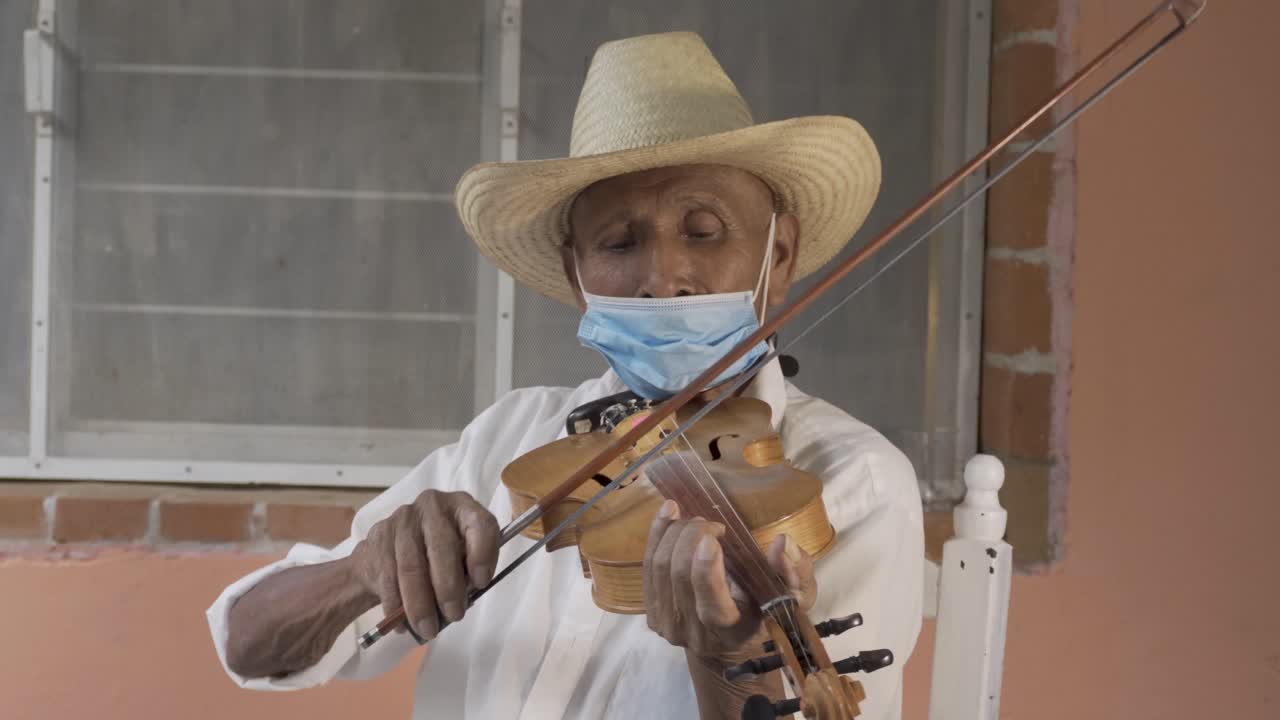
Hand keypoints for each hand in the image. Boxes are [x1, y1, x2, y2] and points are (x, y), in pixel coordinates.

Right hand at [349, 489, 498, 640]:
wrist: (386, 553)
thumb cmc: (435, 557)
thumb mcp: (460, 556)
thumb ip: (468, 568)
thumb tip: (468, 594)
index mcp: (463, 507)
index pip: (479, 523)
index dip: (482, 554)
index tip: (481, 583)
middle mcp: (433, 506)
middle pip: (442, 548)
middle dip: (449, 588)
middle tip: (455, 616)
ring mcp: (404, 519)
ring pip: (412, 567)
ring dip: (421, 605)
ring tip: (429, 629)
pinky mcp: (380, 537)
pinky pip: (389, 577)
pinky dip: (396, 606)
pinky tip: (401, 623)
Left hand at [642, 499, 816, 658]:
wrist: (728, 642)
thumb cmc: (763, 612)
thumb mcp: (792, 597)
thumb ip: (795, 572)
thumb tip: (782, 543)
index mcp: (730, 630)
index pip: (711, 605)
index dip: (707, 570)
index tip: (712, 537)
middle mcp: (693, 632)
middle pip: (679, 575)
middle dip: (693, 536)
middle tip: (714, 523)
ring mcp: (667, 623)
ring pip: (660, 566)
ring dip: (676, 532)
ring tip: (698, 521)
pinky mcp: (652, 611)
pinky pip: (647, 566)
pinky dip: (658, 533)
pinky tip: (670, 512)